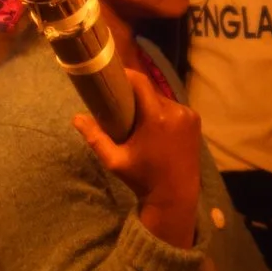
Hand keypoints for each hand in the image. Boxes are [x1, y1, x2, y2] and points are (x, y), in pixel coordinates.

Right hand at [73, 75, 201, 247]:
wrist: (175, 196)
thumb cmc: (142, 179)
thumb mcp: (115, 161)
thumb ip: (96, 138)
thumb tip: (76, 118)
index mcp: (156, 118)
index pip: (141, 82)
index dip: (126, 75)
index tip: (113, 74)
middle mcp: (176, 112)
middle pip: (151, 91)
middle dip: (136, 94)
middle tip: (121, 102)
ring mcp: (189, 116)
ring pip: (163, 99)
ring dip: (150, 104)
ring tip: (137, 117)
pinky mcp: (195, 121)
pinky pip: (174, 108)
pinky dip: (163, 112)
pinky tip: (155, 125)